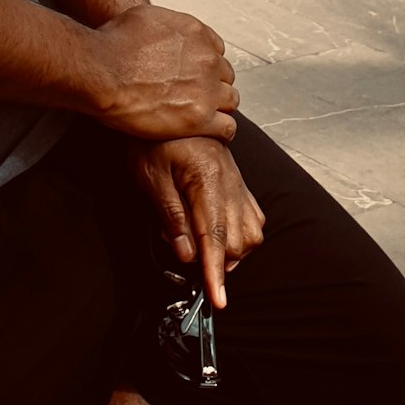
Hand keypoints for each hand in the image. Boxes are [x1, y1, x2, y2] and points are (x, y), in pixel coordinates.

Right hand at [86, 5, 238, 141]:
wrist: (99, 72)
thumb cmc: (111, 45)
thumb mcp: (143, 17)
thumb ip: (166, 26)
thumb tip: (165, 31)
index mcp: (195, 32)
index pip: (217, 50)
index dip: (205, 65)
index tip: (194, 75)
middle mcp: (206, 58)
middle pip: (225, 76)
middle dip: (212, 85)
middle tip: (193, 97)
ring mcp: (206, 89)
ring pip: (230, 100)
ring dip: (217, 107)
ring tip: (200, 116)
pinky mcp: (200, 118)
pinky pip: (227, 127)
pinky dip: (220, 130)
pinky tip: (208, 133)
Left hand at [131, 135, 264, 308]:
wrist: (168, 104)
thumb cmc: (152, 138)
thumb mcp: (150, 176)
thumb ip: (170, 215)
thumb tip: (184, 254)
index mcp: (208, 179)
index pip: (215, 237)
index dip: (215, 273)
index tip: (218, 300)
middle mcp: (230, 181)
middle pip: (237, 242)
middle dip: (216, 260)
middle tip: (181, 247)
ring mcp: (238, 181)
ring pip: (251, 234)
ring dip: (229, 249)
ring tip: (198, 241)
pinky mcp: (238, 180)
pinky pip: (254, 217)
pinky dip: (240, 234)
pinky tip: (217, 229)